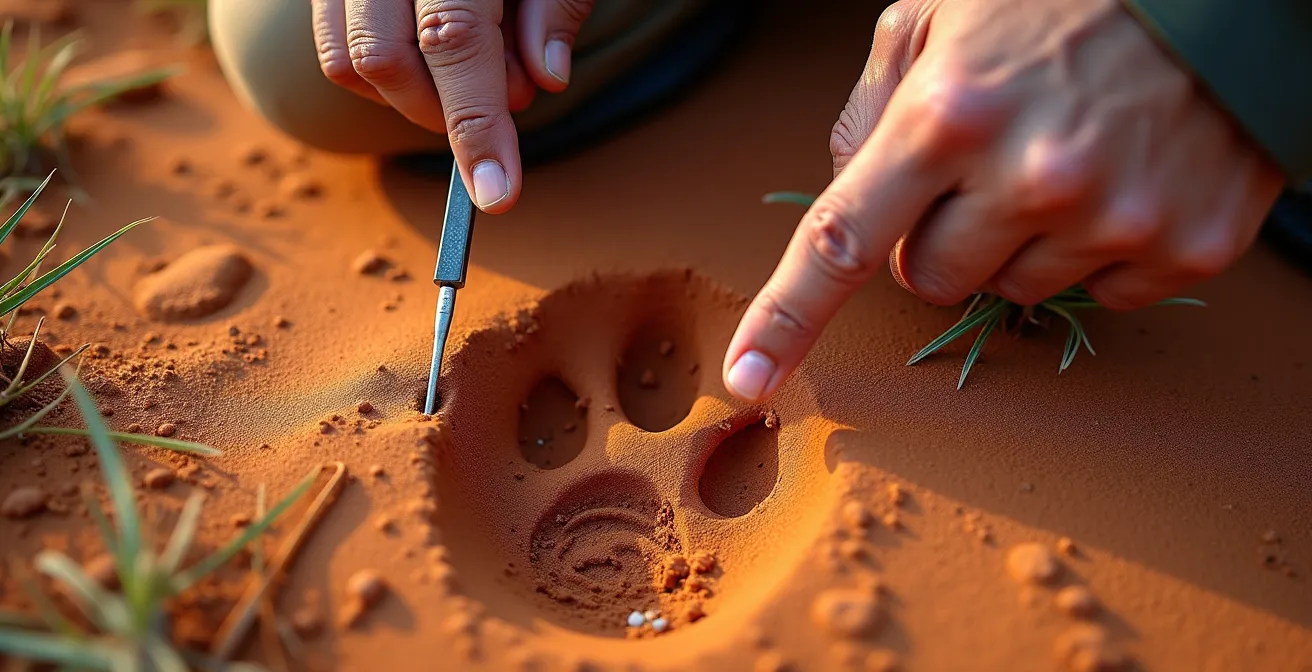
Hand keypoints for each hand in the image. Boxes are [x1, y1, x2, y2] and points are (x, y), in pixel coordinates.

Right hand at [309, 0, 593, 211]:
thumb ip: (554, 4)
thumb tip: (542, 82)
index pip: (454, 40)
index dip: (477, 125)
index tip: (498, 196)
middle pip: (387, 60)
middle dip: (446, 112)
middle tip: (505, 100)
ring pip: (348, 59)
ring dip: (412, 97)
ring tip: (475, 72)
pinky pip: (331, 39)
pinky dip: (382, 72)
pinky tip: (431, 57)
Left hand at [722, 0, 1284, 402]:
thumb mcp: (936, 18)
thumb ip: (871, 107)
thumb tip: (844, 186)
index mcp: (947, 116)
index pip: (842, 242)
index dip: (787, 318)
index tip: (748, 378)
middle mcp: (1027, 177)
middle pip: (930, 280)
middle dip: (940, 235)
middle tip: (986, 165)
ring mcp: (1111, 219)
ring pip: (1012, 293)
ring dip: (1020, 241)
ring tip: (1062, 158)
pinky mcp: (1183, 247)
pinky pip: (1100, 295)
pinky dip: (1098, 251)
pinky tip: (1119, 180)